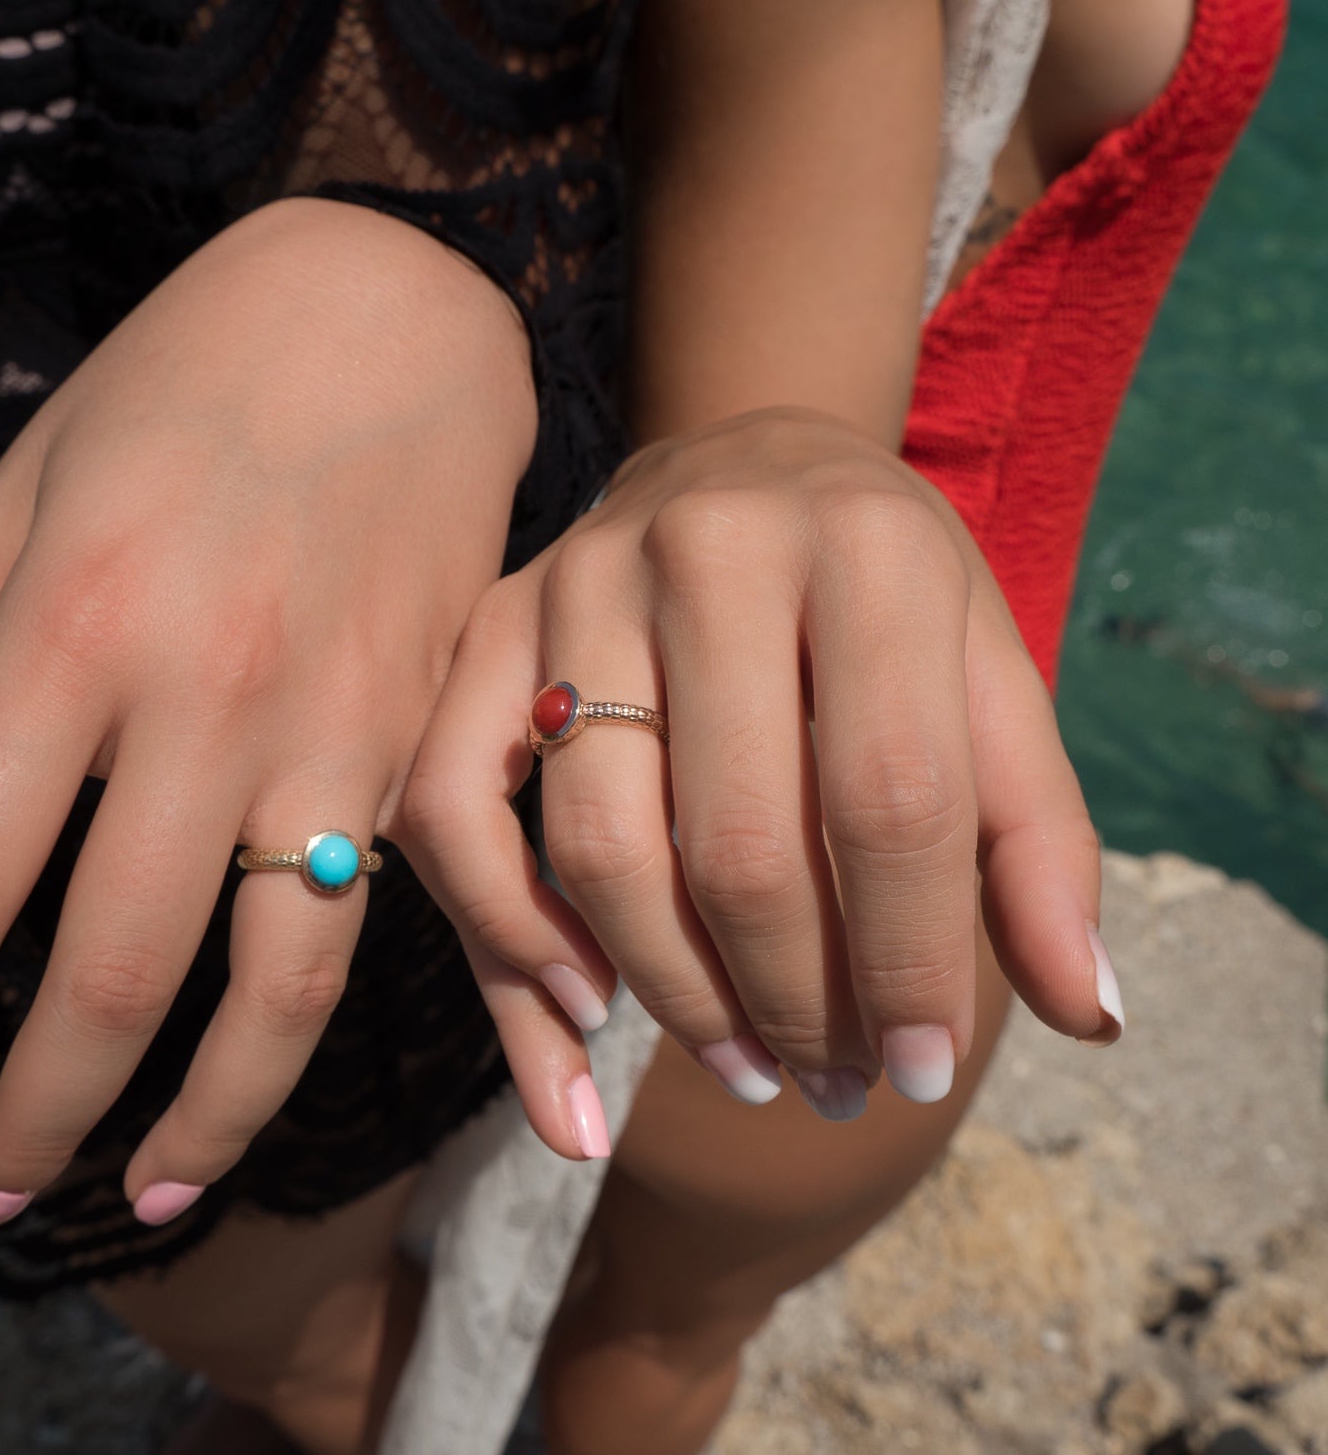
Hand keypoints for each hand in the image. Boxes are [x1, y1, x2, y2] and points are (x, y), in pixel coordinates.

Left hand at [0, 199, 536, 1220]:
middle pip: (102, 967)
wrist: (392, 321)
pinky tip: (241, 1095)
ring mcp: (324, 729)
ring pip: (263, 980)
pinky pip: (353, 924)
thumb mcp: (11, 502)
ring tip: (123, 1198)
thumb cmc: (179, 390)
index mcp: (69, 623)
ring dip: (185, 1118)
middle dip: (21, 1118)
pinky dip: (294, 1036)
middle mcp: (202, 697)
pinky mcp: (408, 745)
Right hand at [399, 407, 1119, 1157]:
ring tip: (743, 1066)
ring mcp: (578, 582)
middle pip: (738, 841)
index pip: (892, 795)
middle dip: (794, 1003)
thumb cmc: (879, 588)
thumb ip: (1038, 834)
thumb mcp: (986, 673)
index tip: (921, 1070)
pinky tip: (585, 1009)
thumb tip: (1088, 1014)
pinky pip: (452, 807)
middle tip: (832, 1081)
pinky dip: (507, 935)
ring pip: (599, 843)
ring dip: (672, 996)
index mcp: (866, 548)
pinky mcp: (488, 626)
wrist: (742, 460)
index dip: (911, 961)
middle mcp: (710, 547)